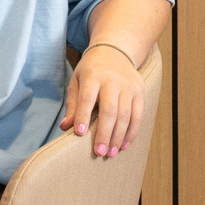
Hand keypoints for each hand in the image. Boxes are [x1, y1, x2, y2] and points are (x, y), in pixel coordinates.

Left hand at [60, 43, 147, 158]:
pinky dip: (132, 132)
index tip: (79, 133)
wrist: (115, 51)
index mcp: (92, 75)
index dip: (83, 116)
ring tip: (111, 153)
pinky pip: (138, 115)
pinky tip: (124, 144)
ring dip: (118, 137)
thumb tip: (66, 127)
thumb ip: (72, 105)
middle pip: (109, 110)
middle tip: (99, 152)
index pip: (87, 98)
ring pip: (125, 115)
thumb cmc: (91, 70)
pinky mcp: (139, 91)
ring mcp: (128, 86)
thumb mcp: (77, 81)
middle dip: (104, 133)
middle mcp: (112, 80)